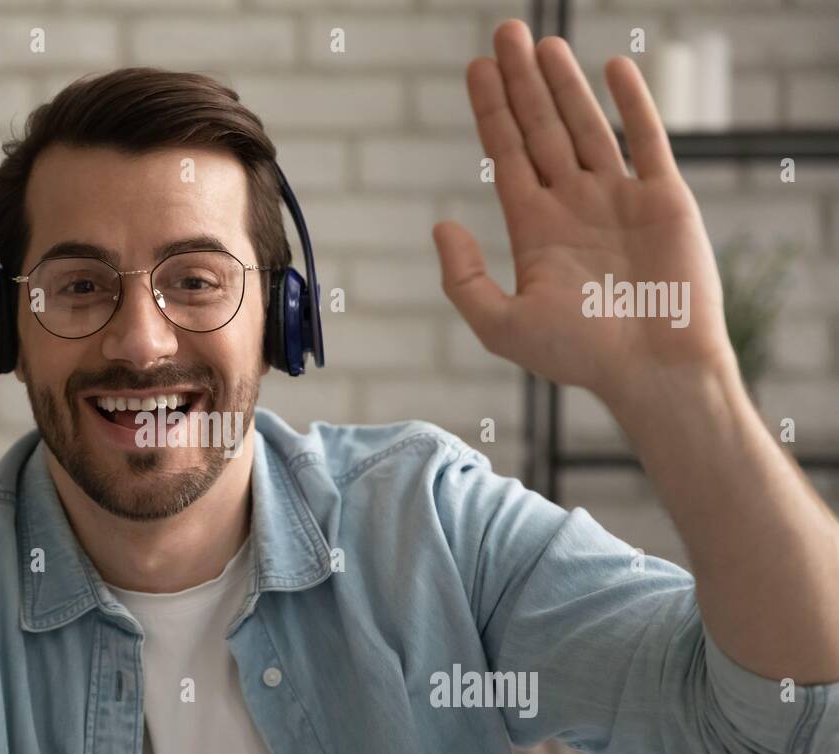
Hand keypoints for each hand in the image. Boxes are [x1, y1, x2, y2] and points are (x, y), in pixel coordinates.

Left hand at [432, 20, 738, 409]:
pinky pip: (646, 139)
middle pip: (540, 129)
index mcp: (534, 229)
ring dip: (564, 85)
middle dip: (520, 82)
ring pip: (585, 126)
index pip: (506, 155)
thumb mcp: (501, 325)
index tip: (476, 69)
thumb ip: (464, 278)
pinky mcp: (663, 199)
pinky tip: (612, 68)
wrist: (654, 370)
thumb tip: (441, 223)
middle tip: (503, 33)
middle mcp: (573, 206)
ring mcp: (618, 199)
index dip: (490, 111)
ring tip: (542, 43)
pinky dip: (632, 103)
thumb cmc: (579, 356)